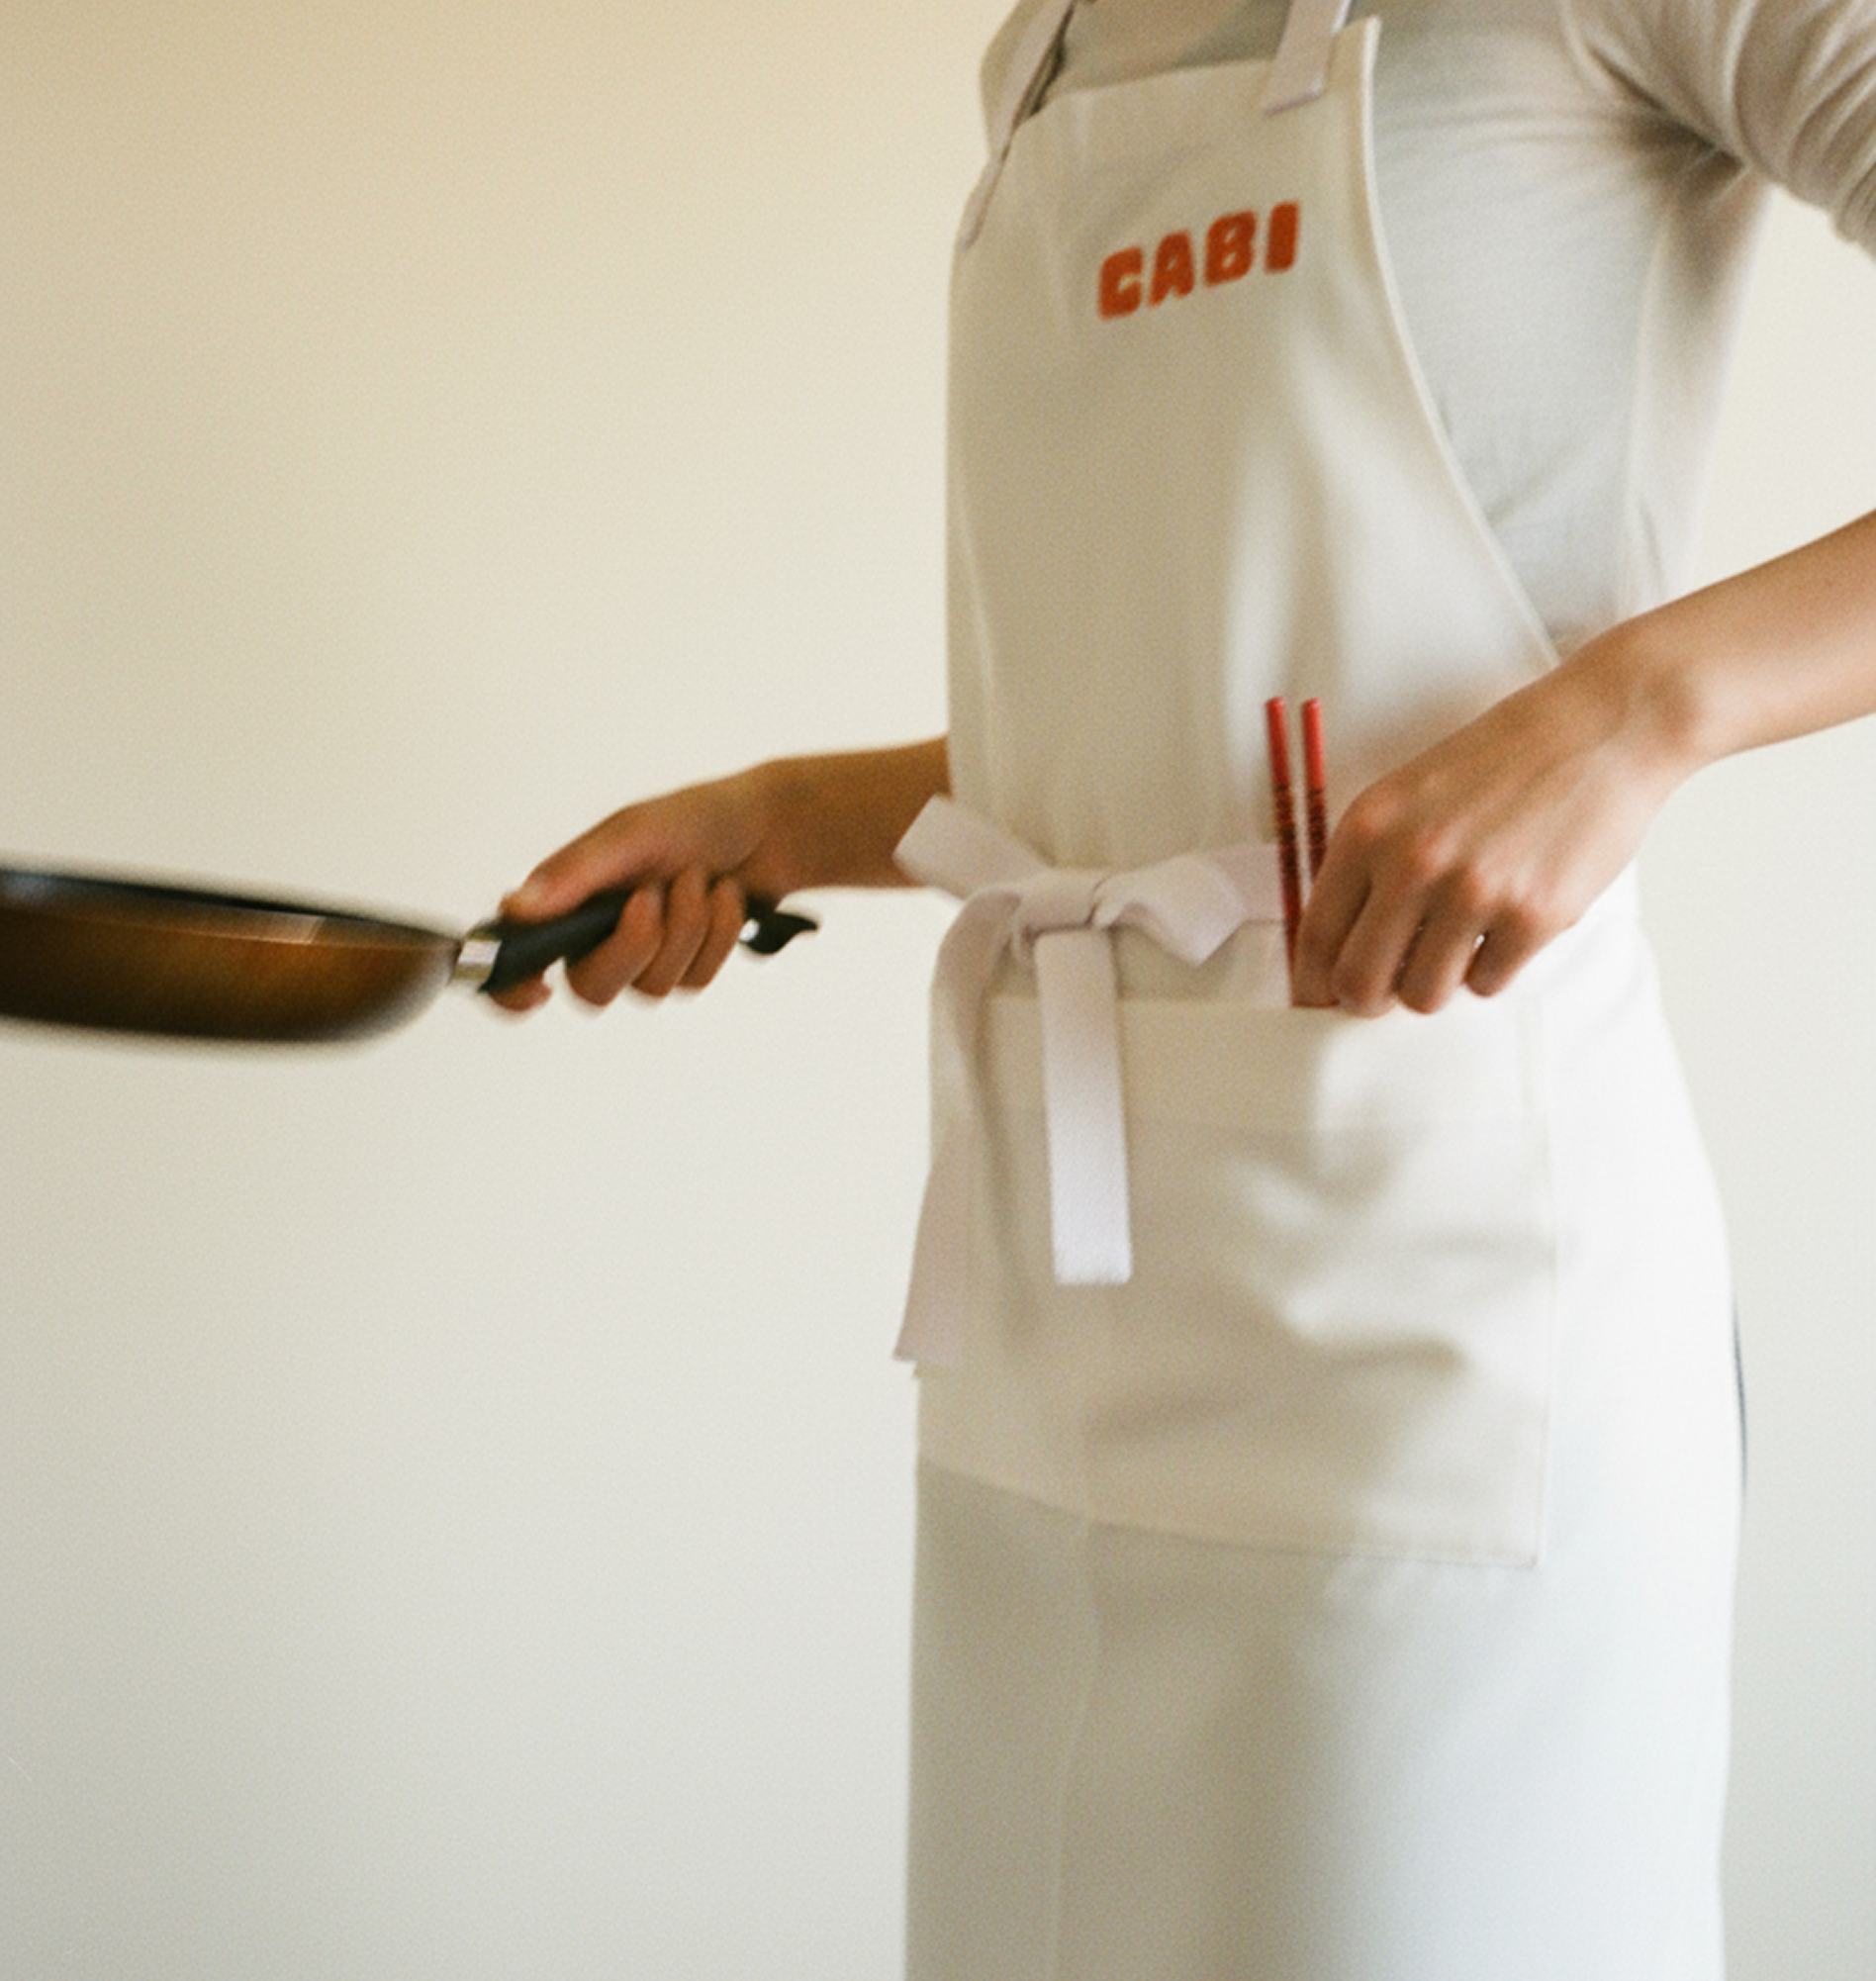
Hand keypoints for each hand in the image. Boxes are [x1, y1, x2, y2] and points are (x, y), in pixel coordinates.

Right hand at [493, 767, 785, 1009]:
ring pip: (652, 988)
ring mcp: (645, 955)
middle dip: (634, 945)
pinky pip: (695, 980)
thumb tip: (515, 909)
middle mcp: (597, 935)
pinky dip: (717, 935)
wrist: (767, 826)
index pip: (520, 958)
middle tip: (654, 895)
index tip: (536, 990)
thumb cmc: (692, 819)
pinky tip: (724, 896)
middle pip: (592, 989)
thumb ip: (575, 873)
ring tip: (699, 878)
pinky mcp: (687, 966)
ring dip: (686, 928)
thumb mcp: (633, 834)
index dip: (511, 988)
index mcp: (567, 898)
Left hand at [1291, 640, 1689, 1014]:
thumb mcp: (1407, 796)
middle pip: (1360, 985)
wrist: (1598, 731)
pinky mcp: (1533, 916)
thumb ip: (1368, 865)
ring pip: (1424, 995)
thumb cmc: (1499, 764)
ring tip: (1459, 939)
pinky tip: (1507, 921)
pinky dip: (1493, 965)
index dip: (1312, 983)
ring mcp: (1473, 892)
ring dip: (1437, 981)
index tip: (1319, 1001)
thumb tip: (1339, 952)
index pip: (1315, 937)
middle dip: (1369, 1000)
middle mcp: (1412, 863)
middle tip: (1389, 989)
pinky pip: (1487, 984)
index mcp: (1369, 830)